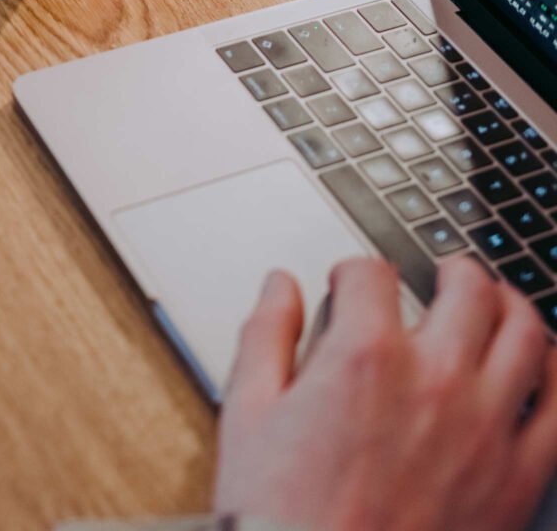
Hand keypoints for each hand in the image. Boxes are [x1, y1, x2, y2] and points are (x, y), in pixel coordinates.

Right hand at [214, 258, 556, 530]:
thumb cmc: (286, 513)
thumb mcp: (249, 412)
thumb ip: (265, 334)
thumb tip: (279, 286)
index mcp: (363, 355)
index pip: (370, 273)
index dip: (353, 269)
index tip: (349, 282)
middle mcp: (433, 378)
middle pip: (466, 287)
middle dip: (450, 268)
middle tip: (442, 273)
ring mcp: (485, 426)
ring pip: (524, 332)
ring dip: (510, 304)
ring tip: (496, 302)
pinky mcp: (517, 477)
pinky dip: (555, 375)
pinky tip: (541, 368)